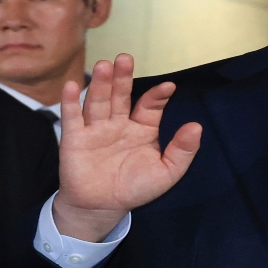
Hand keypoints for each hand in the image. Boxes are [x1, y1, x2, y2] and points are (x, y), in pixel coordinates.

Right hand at [54, 54, 202, 241]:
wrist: (102, 209)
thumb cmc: (135, 189)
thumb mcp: (166, 173)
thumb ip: (182, 150)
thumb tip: (197, 126)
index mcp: (142, 129)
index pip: (149, 106)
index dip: (158, 96)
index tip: (168, 87)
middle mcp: (118, 123)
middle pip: (121, 95)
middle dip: (123, 77)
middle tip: (126, 58)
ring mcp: (96, 129)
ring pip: (98, 101)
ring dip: (100, 83)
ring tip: (104, 65)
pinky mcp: (75, 138)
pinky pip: (72, 118)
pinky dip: (70, 102)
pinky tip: (72, 86)